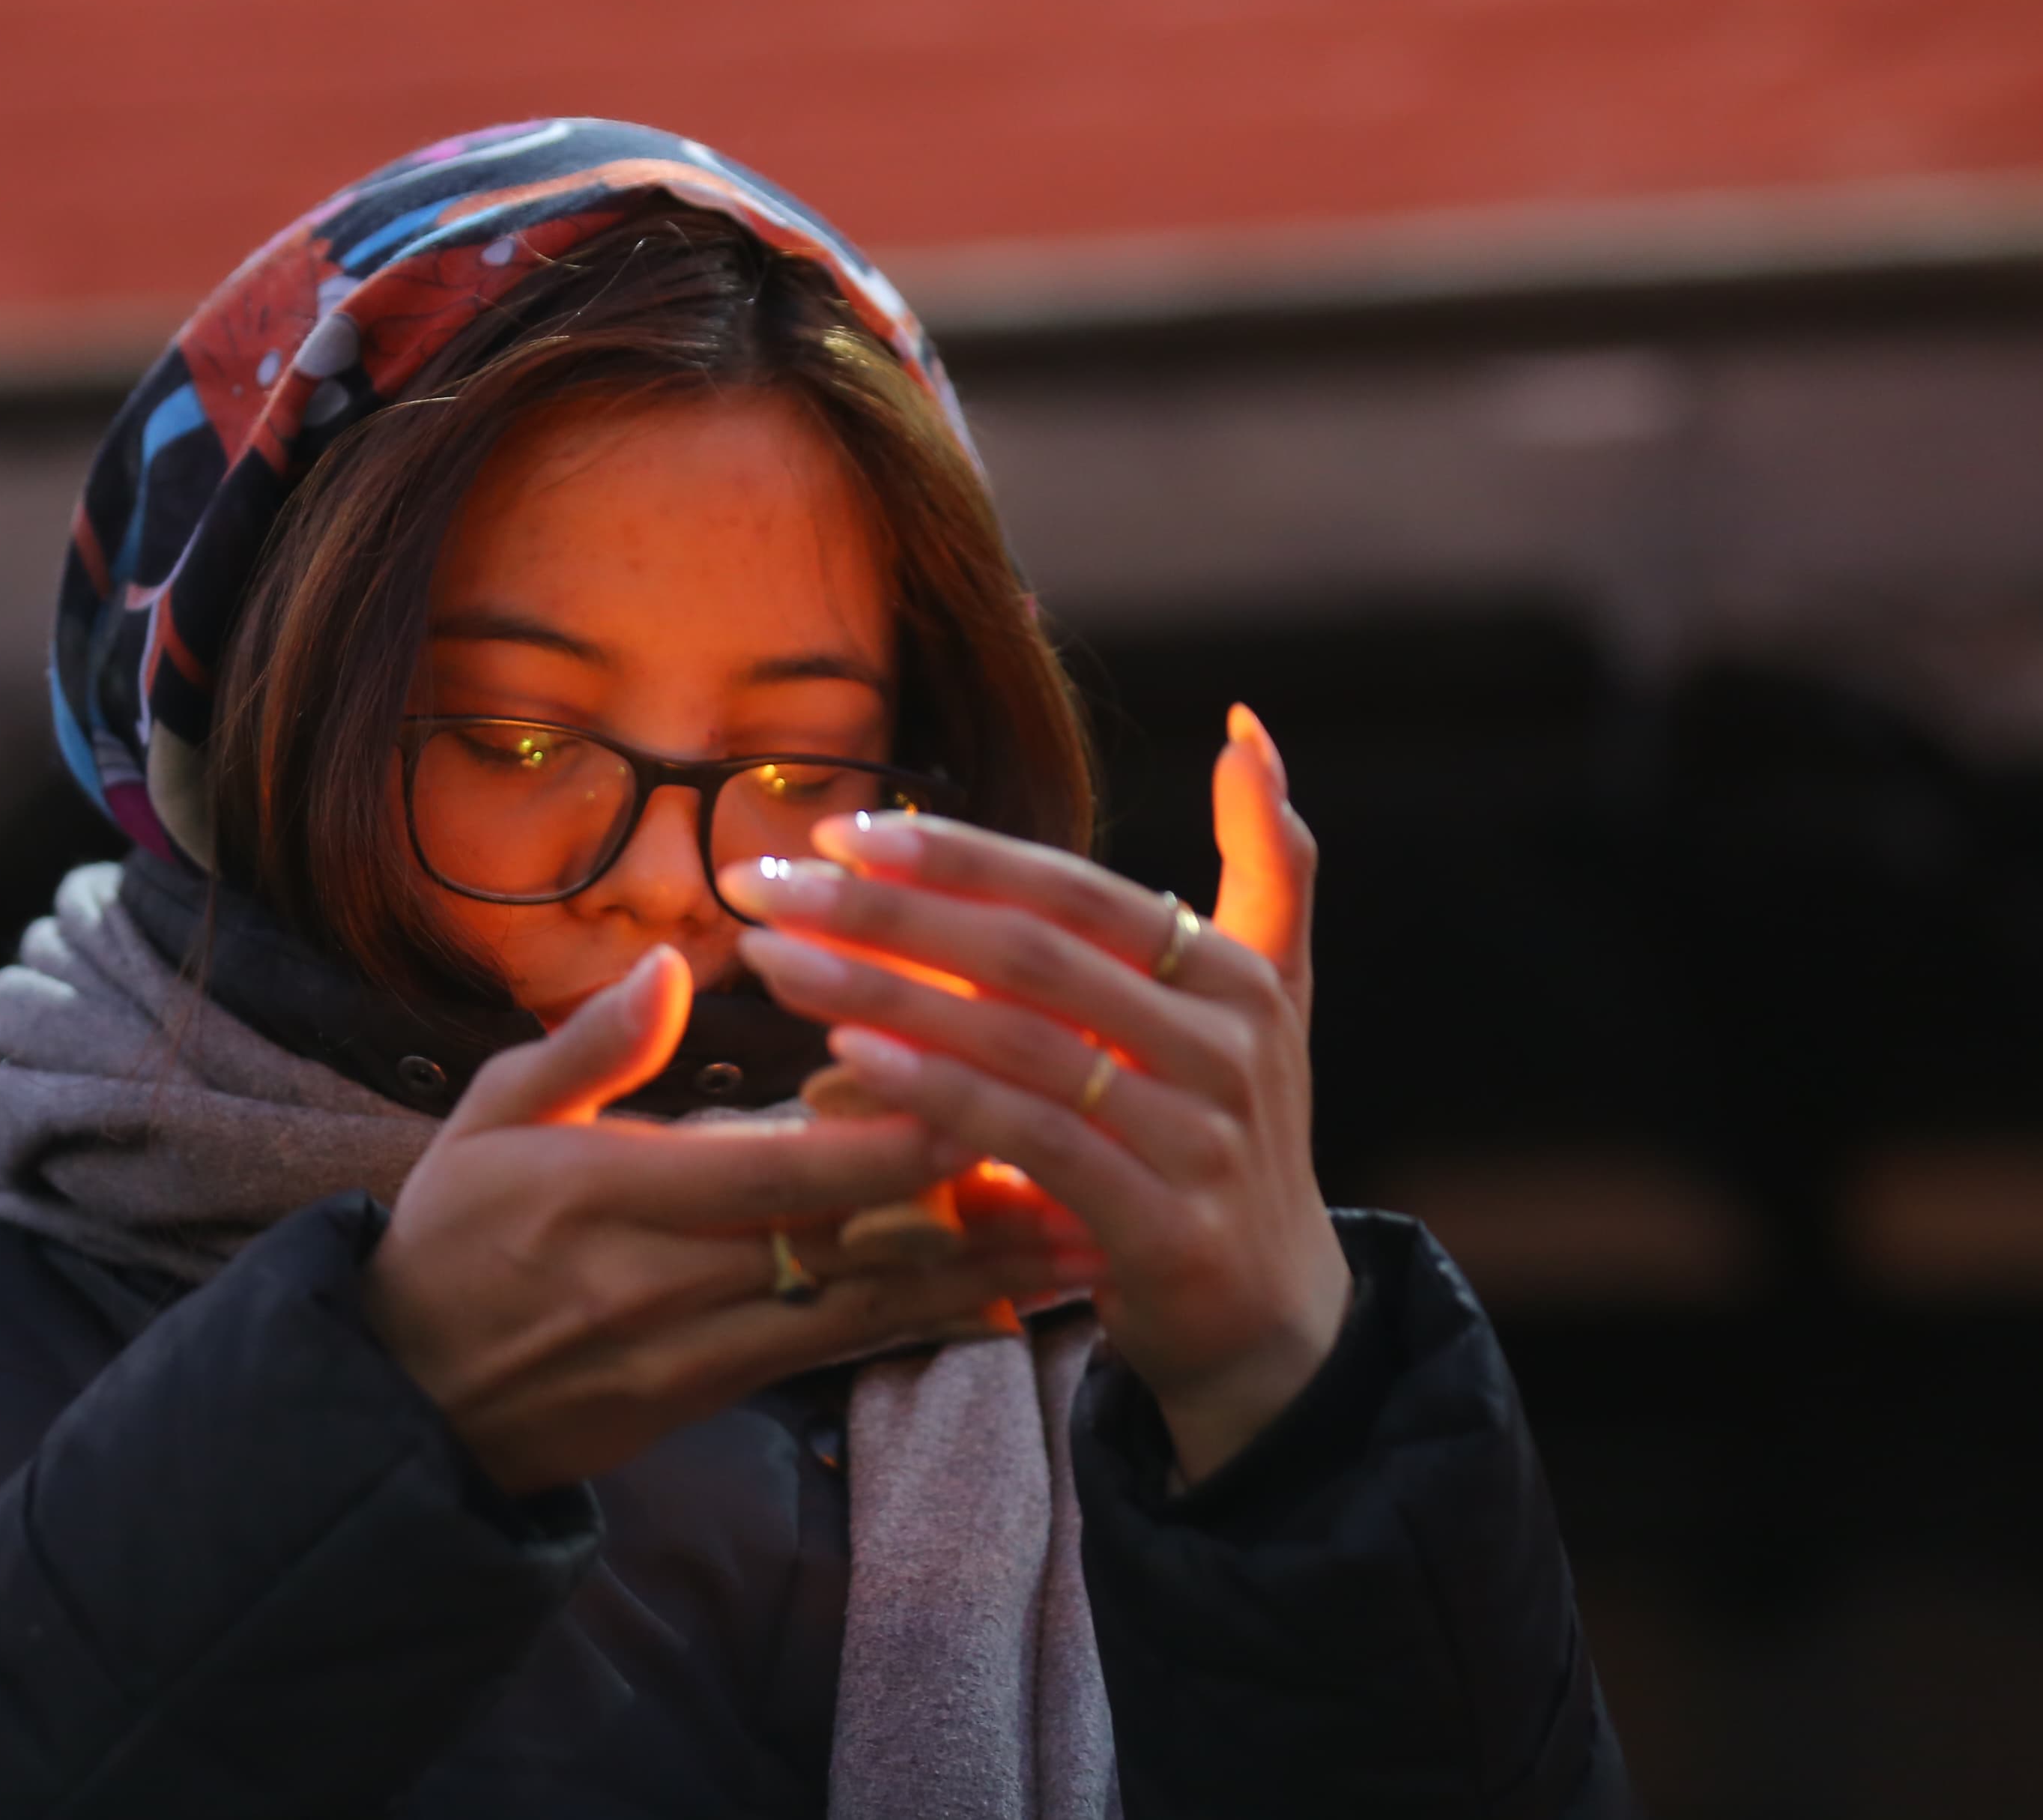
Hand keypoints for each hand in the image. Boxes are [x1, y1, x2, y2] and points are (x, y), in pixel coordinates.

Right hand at [364, 945, 1097, 1495]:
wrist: (401, 1400)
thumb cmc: (449, 1236)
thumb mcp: (487, 1120)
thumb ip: (585, 1045)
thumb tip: (669, 962)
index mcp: (602, 1197)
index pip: (770, 1172)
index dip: (881, 1140)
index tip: (977, 1088)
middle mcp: (658, 1284)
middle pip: (840, 1244)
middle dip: (966, 1207)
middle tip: (1082, 1158)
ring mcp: (688, 1354)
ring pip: (858, 1311)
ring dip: (975, 1276)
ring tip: (1085, 1235)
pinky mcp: (706, 1403)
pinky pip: (832, 1357)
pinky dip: (921, 1325)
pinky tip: (1008, 1302)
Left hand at [723, 706, 1348, 1484]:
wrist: (1273, 1316)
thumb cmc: (1226, 1132)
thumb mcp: (1267, 992)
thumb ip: (1266, 862)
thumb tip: (1243, 728)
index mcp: (1234, 972)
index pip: (1070, 889)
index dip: (954, 854)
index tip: (837, 830)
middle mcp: (1226, 1043)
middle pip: (1030, 954)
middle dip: (887, 912)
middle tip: (769, 886)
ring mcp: (1199, 1137)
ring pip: (1017, 1043)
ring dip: (883, 993)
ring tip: (777, 960)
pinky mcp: (1163, 1225)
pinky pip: (1029, 1140)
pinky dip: (935, 1093)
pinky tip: (845, 1061)